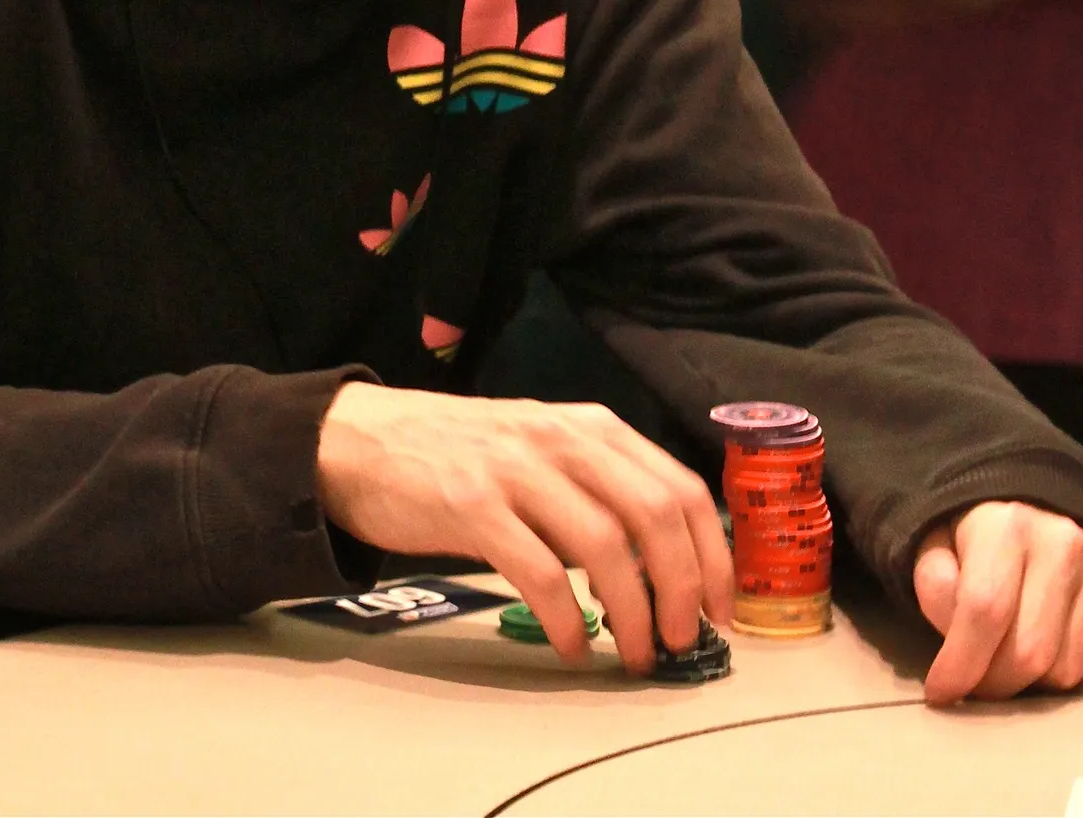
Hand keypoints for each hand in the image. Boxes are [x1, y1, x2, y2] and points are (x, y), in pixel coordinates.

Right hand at [316, 384, 733, 670]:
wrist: (360, 440)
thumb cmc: (458, 453)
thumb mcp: (540, 448)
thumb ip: (596, 486)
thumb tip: (662, 562)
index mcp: (589, 426)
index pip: (679, 486)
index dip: (712, 553)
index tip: (722, 607)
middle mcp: (561, 438)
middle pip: (654, 515)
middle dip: (682, 588)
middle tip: (682, 640)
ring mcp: (516, 468)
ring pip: (605, 546)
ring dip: (631, 614)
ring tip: (633, 655)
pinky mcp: (471, 504)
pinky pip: (540, 571)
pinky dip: (568, 619)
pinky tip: (573, 646)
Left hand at [913, 501, 1082, 703]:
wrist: (1046, 496)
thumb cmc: (979, 524)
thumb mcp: (937, 538)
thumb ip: (934, 581)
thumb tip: (954, 633)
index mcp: (1006, 524)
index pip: (986, 610)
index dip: (961, 663)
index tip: (939, 692)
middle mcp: (1064, 543)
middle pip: (1029, 652)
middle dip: (992, 684)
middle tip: (974, 683)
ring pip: (1066, 671)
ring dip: (1030, 684)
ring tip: (1008, 660)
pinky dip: (1066, 677)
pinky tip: (1044, 653)